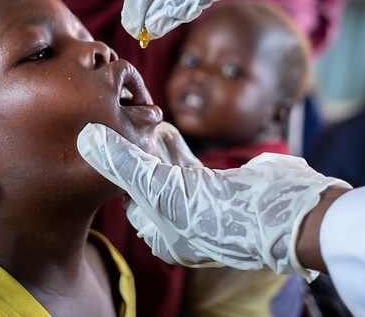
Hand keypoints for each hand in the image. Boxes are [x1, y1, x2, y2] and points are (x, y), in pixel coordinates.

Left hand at [78, 122, 350, 278]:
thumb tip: (84, 137)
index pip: (128, 203)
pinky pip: (189, 166)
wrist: (280, 212)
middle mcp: (180, 226)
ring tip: (142, 125)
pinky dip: (176, 147)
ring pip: (168, 174)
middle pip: (147, 186)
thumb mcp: (158, 187)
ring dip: (154, 150)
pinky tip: (166, 129)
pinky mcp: (220, 187)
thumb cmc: (214, 210)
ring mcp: (202, 206)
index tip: (105, 146)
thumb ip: (120, 161)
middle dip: (134, 158)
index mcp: (163, 238)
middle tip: (120, 129)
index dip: (116, 174)